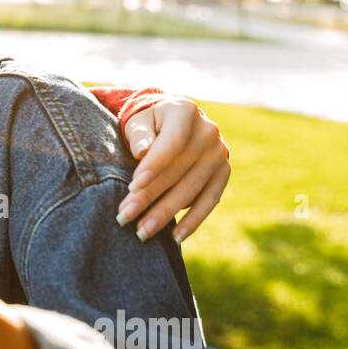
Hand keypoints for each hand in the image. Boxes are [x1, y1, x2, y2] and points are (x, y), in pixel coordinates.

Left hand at [115, 97, 230, 243]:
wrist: (171, 122)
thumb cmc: (148, 123)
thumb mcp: (138, 121)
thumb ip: (139, 134)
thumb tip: (142, 151)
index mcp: (185, 112)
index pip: (172, 142)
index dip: (154, 165)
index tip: (132, 186)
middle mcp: (208, 132)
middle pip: (179, 171)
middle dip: (149, 197)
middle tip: (124, 217)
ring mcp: (219, 154)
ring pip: (192, 190)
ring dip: (166, 214)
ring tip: (142, 232)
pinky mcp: (223, 173)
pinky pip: (210, 200)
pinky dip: (193, 221)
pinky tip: (175, 237)